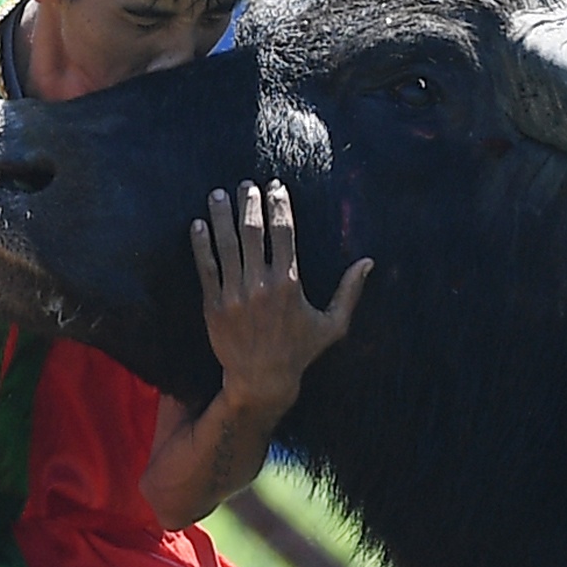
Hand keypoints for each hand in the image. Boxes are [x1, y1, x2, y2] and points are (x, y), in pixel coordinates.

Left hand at [190, 181, 371, 415]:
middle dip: (249, 203)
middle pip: (253, 232)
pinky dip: (201, 244)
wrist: (261, 382)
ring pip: (226, 245)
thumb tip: (368, 261)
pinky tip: (198, 224)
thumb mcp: (332, 325)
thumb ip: (349, 291)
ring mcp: (234, 295)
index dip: (279, 205)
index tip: (275, 186)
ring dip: (221, 216)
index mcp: (289, 283)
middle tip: (245, 185)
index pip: (283, 232)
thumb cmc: (300, 352)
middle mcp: (260, 285)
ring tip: (217, 194)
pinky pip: (206, 268)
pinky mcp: (214, 306)